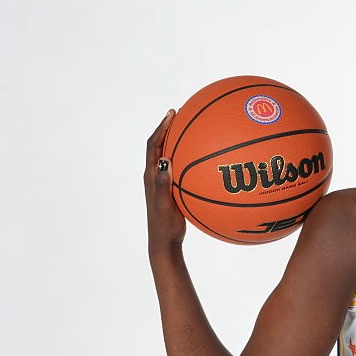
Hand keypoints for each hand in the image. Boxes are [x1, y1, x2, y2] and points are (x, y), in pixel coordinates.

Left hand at [144, 110, 186, 248]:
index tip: (172, 114)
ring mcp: (162, 183)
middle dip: (168, 128)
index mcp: (151, 176)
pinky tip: (204, 160)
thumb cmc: (164, 225)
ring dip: (176, 141)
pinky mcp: (171, 190)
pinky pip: (179, 168)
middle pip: (159, 145)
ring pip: (168, 155)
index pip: (153, 145)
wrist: (163, 242)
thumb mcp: (165, 205)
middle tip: (181, 114)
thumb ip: (163, 184)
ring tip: (191, 130)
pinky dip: (187, 158)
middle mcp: (154, 176)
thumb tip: (165, 161)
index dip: (161, 128)